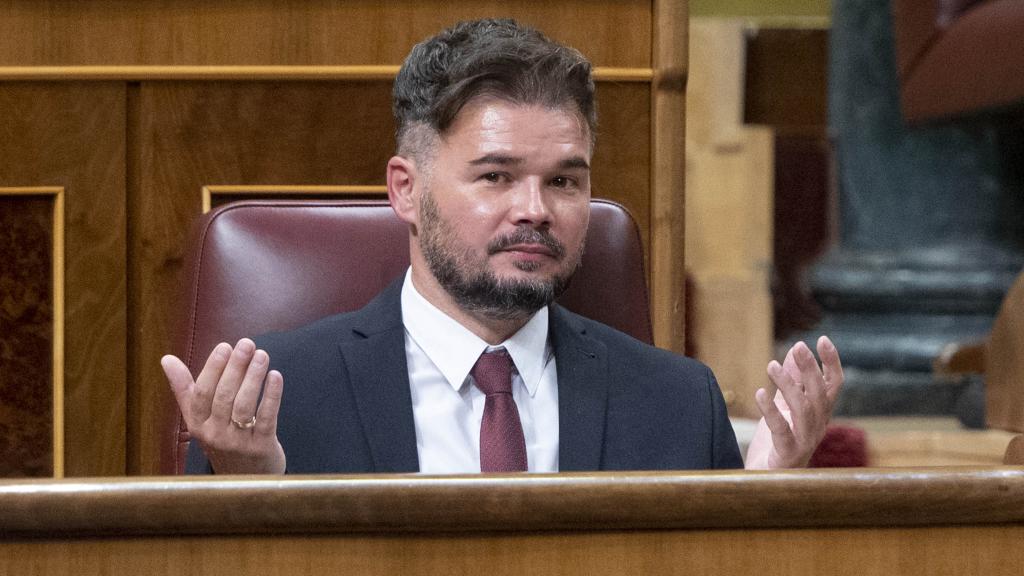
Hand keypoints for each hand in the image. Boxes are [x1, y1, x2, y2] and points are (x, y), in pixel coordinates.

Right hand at [161, 338, 285, 473]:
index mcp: (197, 425)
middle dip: (235, 367)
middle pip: (224, 396)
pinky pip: (266, 418)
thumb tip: (166, 359)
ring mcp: (237, 443)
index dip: (213, 368)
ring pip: (244, 405)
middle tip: (247, 344)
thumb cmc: (222, 438)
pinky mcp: (261, 447)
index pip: (201, 393)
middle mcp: (214, 435)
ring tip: (262, 355)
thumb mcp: (199, 418)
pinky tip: (276, 376)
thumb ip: (185, 389)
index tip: (224, 346)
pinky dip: (271, 396)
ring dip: (253, 377)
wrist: (246, 479)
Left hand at [745, 335, 843, 468]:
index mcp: (819, 415)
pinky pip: (782, 430)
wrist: (765, 482)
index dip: (831, 363)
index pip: (834, 385)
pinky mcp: (787, 455)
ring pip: (804, 410)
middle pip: (820, 394)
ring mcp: (804, 442)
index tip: (822, 339)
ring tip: (771, 365)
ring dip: (789, 385)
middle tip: (798, 346)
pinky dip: (771, 410)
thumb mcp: (784, 407)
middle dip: (810, 369)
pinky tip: (760, 393)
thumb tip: (794, 353)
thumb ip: (792, 383)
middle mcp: (817, 428)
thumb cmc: (777, 445)